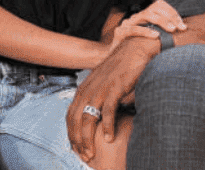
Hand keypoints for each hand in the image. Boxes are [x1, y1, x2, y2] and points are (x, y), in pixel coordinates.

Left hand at [67, 37, 158, 162]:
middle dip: (77, 141)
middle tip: (84, 156)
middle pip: (75, 121)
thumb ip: (98, 98)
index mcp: (84, 89)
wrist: (134, 48)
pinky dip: (107, 126)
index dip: (71, 134)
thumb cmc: (121, 68)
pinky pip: (108, 112)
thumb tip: (97, 118)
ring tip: (92, 152)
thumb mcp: (103, 83)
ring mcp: (100, 89)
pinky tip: (109, 138)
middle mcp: (88, 89)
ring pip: (88, 119)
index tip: (77, 148)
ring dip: (88, 138)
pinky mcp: (114, 88)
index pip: (70, 116)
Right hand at [107, 0, 185, 54]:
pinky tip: (156, 36)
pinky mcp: (120, 33)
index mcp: (144, 17)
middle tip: (180, 28)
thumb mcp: (152, 42)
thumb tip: (183, 34)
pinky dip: (145, 31)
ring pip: (145, 15)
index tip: (182, 25)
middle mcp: (136, 17)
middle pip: (154, 7)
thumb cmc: (136, 52)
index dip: (172, 13)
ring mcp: (127, 24)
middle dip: (170, 16)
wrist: (114, 62)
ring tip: (171, 30)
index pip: (160, 5)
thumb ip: (164, 36)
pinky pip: (133, 29)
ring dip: (161, 21)